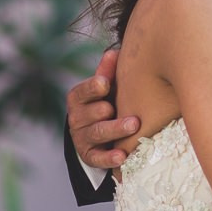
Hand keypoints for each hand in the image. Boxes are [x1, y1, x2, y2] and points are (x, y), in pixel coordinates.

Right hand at [67, 47, 140, 170]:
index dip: (93, 88)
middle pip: (92, 113)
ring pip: (97, 133)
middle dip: (106, 110)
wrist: (93, 135)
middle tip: (125, 104)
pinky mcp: (89, 156)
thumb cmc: (102, 103)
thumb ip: (107, 73)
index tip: (105, 84)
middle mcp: (77, 118)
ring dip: (115, 129)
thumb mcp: (103, 89)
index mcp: (78, 98)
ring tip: (134, 125)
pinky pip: (98, 158)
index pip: (83, 91)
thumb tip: (115, 52)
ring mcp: (82, 138)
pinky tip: (122, 156)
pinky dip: (110, 158)